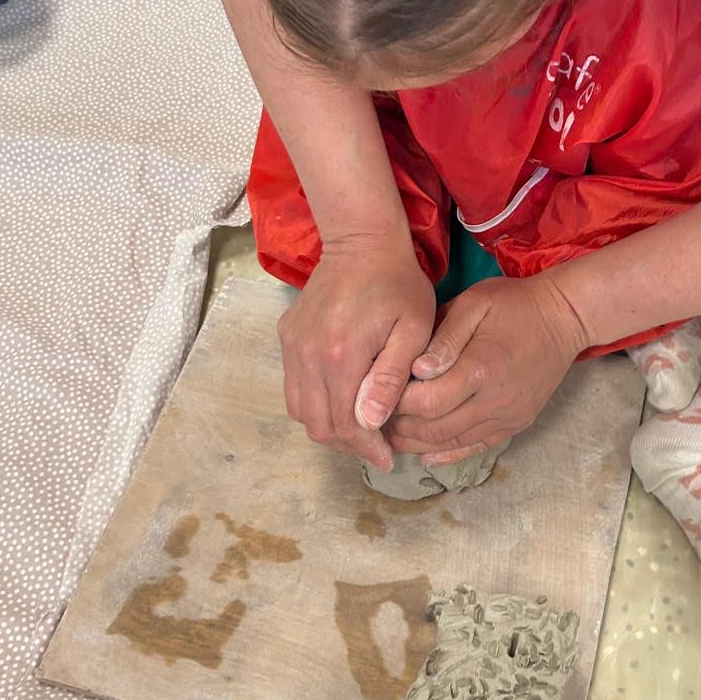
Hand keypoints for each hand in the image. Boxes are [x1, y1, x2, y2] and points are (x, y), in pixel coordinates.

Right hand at [279, 234, 435, 469]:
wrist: (362, 242)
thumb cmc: (398, 285)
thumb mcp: (413, 330)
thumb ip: (391, 377)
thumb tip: (371, 422)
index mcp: (341, 355)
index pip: (345, 424)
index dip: (366, 448)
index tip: (388, 457)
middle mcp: (307, 355)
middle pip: (318, 424)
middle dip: (348, 444)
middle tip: (376, 446)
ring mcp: (292, 346)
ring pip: (300, 410)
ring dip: (329, 426)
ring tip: (360, 427)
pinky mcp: (287, 336)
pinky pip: (294, 386)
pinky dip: (315, 403)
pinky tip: (342, 398)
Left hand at [385, 272, 589, 461]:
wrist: (564, 318)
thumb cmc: (514, 304)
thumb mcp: (474, 304)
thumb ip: (443, 337)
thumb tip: (416, 370)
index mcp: (481, 369)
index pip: (426, 402)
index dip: (397, 403)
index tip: (380, 394)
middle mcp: (495, 401)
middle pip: (435, 429)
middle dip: (401, 427)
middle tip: (377, 418)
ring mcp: (508, 416)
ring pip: (453, 443)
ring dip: (418, 443)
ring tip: (392, 436)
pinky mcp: (517, 423)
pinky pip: (477, 447)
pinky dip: (449, 454)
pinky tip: (426, 454)